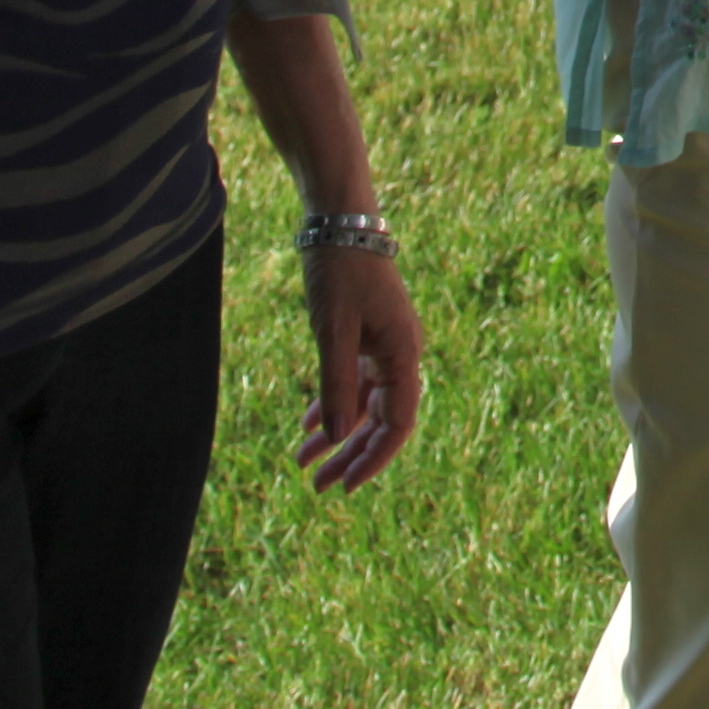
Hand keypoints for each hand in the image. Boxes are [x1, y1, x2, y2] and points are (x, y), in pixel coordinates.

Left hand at [294, 238, 422, 489]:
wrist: (340, 221)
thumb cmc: (339, 272)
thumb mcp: (332, 331)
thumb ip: (337, 385)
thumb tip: (338, 439)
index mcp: (403, 354)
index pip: (397, 424)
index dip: (374, 459)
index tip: (345, 487)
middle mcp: (399, 355)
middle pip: (380, 420)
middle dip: (350, 455)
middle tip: (318, 487)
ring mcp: (383, 346)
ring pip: (364, 405)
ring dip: (337, 435)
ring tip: (305, 464)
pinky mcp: (366, 336)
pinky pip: (354, 383)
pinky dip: (333, 405)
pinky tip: (309, 426)